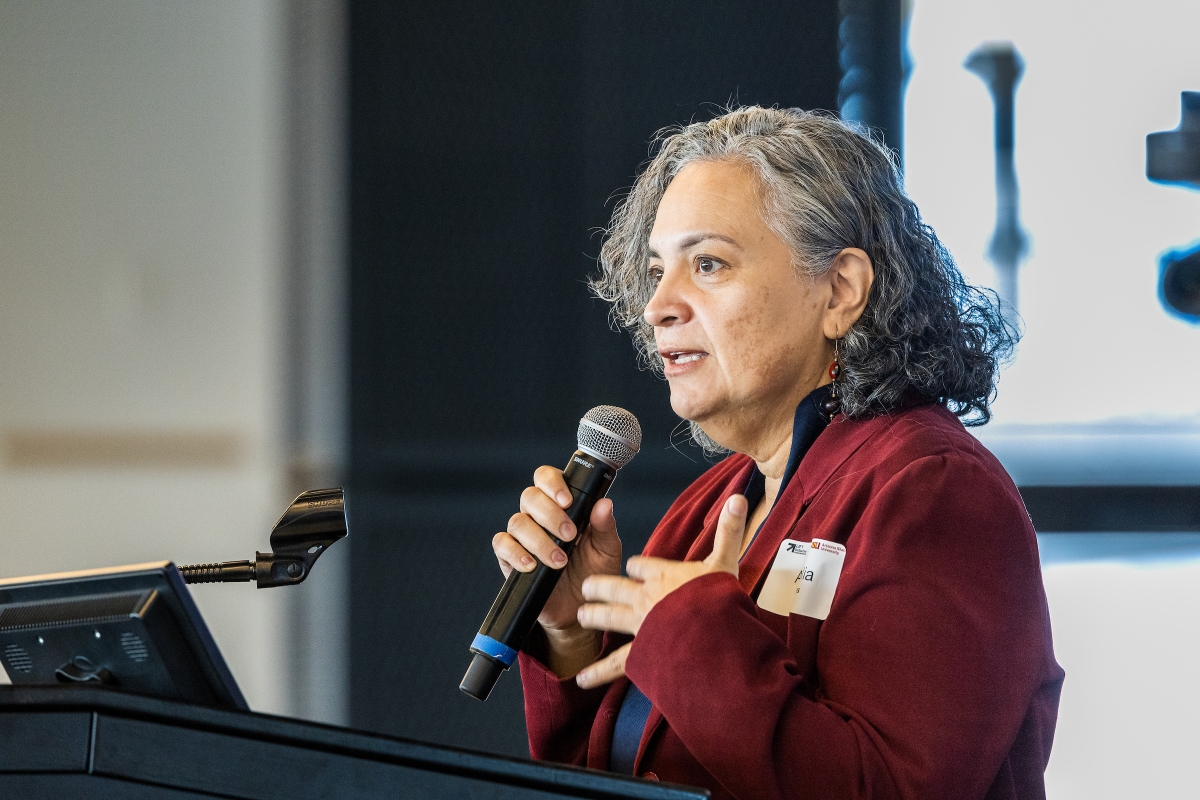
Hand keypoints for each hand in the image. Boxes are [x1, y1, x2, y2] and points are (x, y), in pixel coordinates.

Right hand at [491, 466, 622, 675]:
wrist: (579, 608)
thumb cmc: (594, 572)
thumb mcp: (606, 550)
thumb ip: (605, 527)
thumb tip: (604, 503)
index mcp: (562, 506)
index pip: (547, 479)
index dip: (553, 484)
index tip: (568, 501)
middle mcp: (538, 516)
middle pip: (530, 496)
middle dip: (550, 514)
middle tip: (569, 535)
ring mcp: (522, 536)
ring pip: (517, 522)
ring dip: (539, 540)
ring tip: (560, 561)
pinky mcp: (509, 557)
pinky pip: (502, 545)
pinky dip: (515, 553)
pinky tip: (532, 565)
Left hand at [573, 493, 746, 688]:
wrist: (715, 635)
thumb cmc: (722, 599)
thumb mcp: (725, 561)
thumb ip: (728, 531)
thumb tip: (738, 497)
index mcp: (663, 574)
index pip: (641, 565)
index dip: (637, 566)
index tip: (633, 567)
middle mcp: (646, 597)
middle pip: (615, 588)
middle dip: (600, 587)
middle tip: (588, 587)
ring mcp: (640, 625)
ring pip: (609, 617)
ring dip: (594, 616)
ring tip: (582, 615)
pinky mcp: (641, 652)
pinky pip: (615, 662)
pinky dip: (598, 671)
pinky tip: (582, 678)